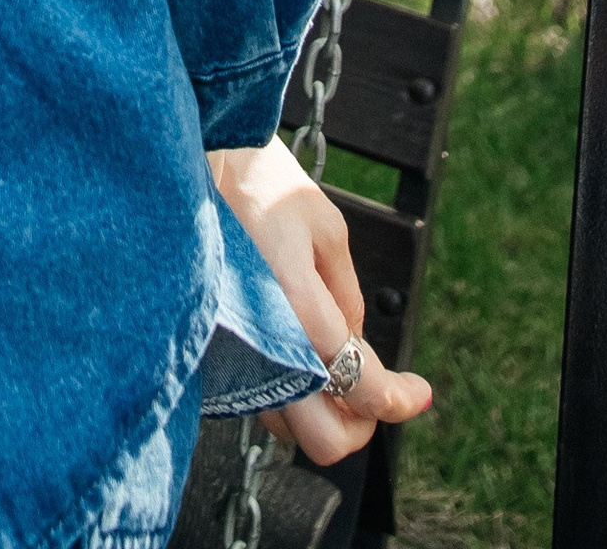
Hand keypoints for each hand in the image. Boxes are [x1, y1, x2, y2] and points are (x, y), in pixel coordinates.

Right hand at [209, 140, 432, 464]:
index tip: (419, 391)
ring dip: (319, 408)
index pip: (364, 388)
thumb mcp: (326, 227)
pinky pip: (258, 398)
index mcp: (299, 311)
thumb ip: (347, 296)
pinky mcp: (210, 356)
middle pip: (327, 442)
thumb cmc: (260, 185)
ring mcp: (231, 359)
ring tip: (330, 360)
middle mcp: (264, 349)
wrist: (187, 164)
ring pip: (288, 427)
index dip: (401, 398)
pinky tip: (293, 349)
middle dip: (358, 424)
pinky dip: (285, 391)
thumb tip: (352, 342)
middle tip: (373, 391)